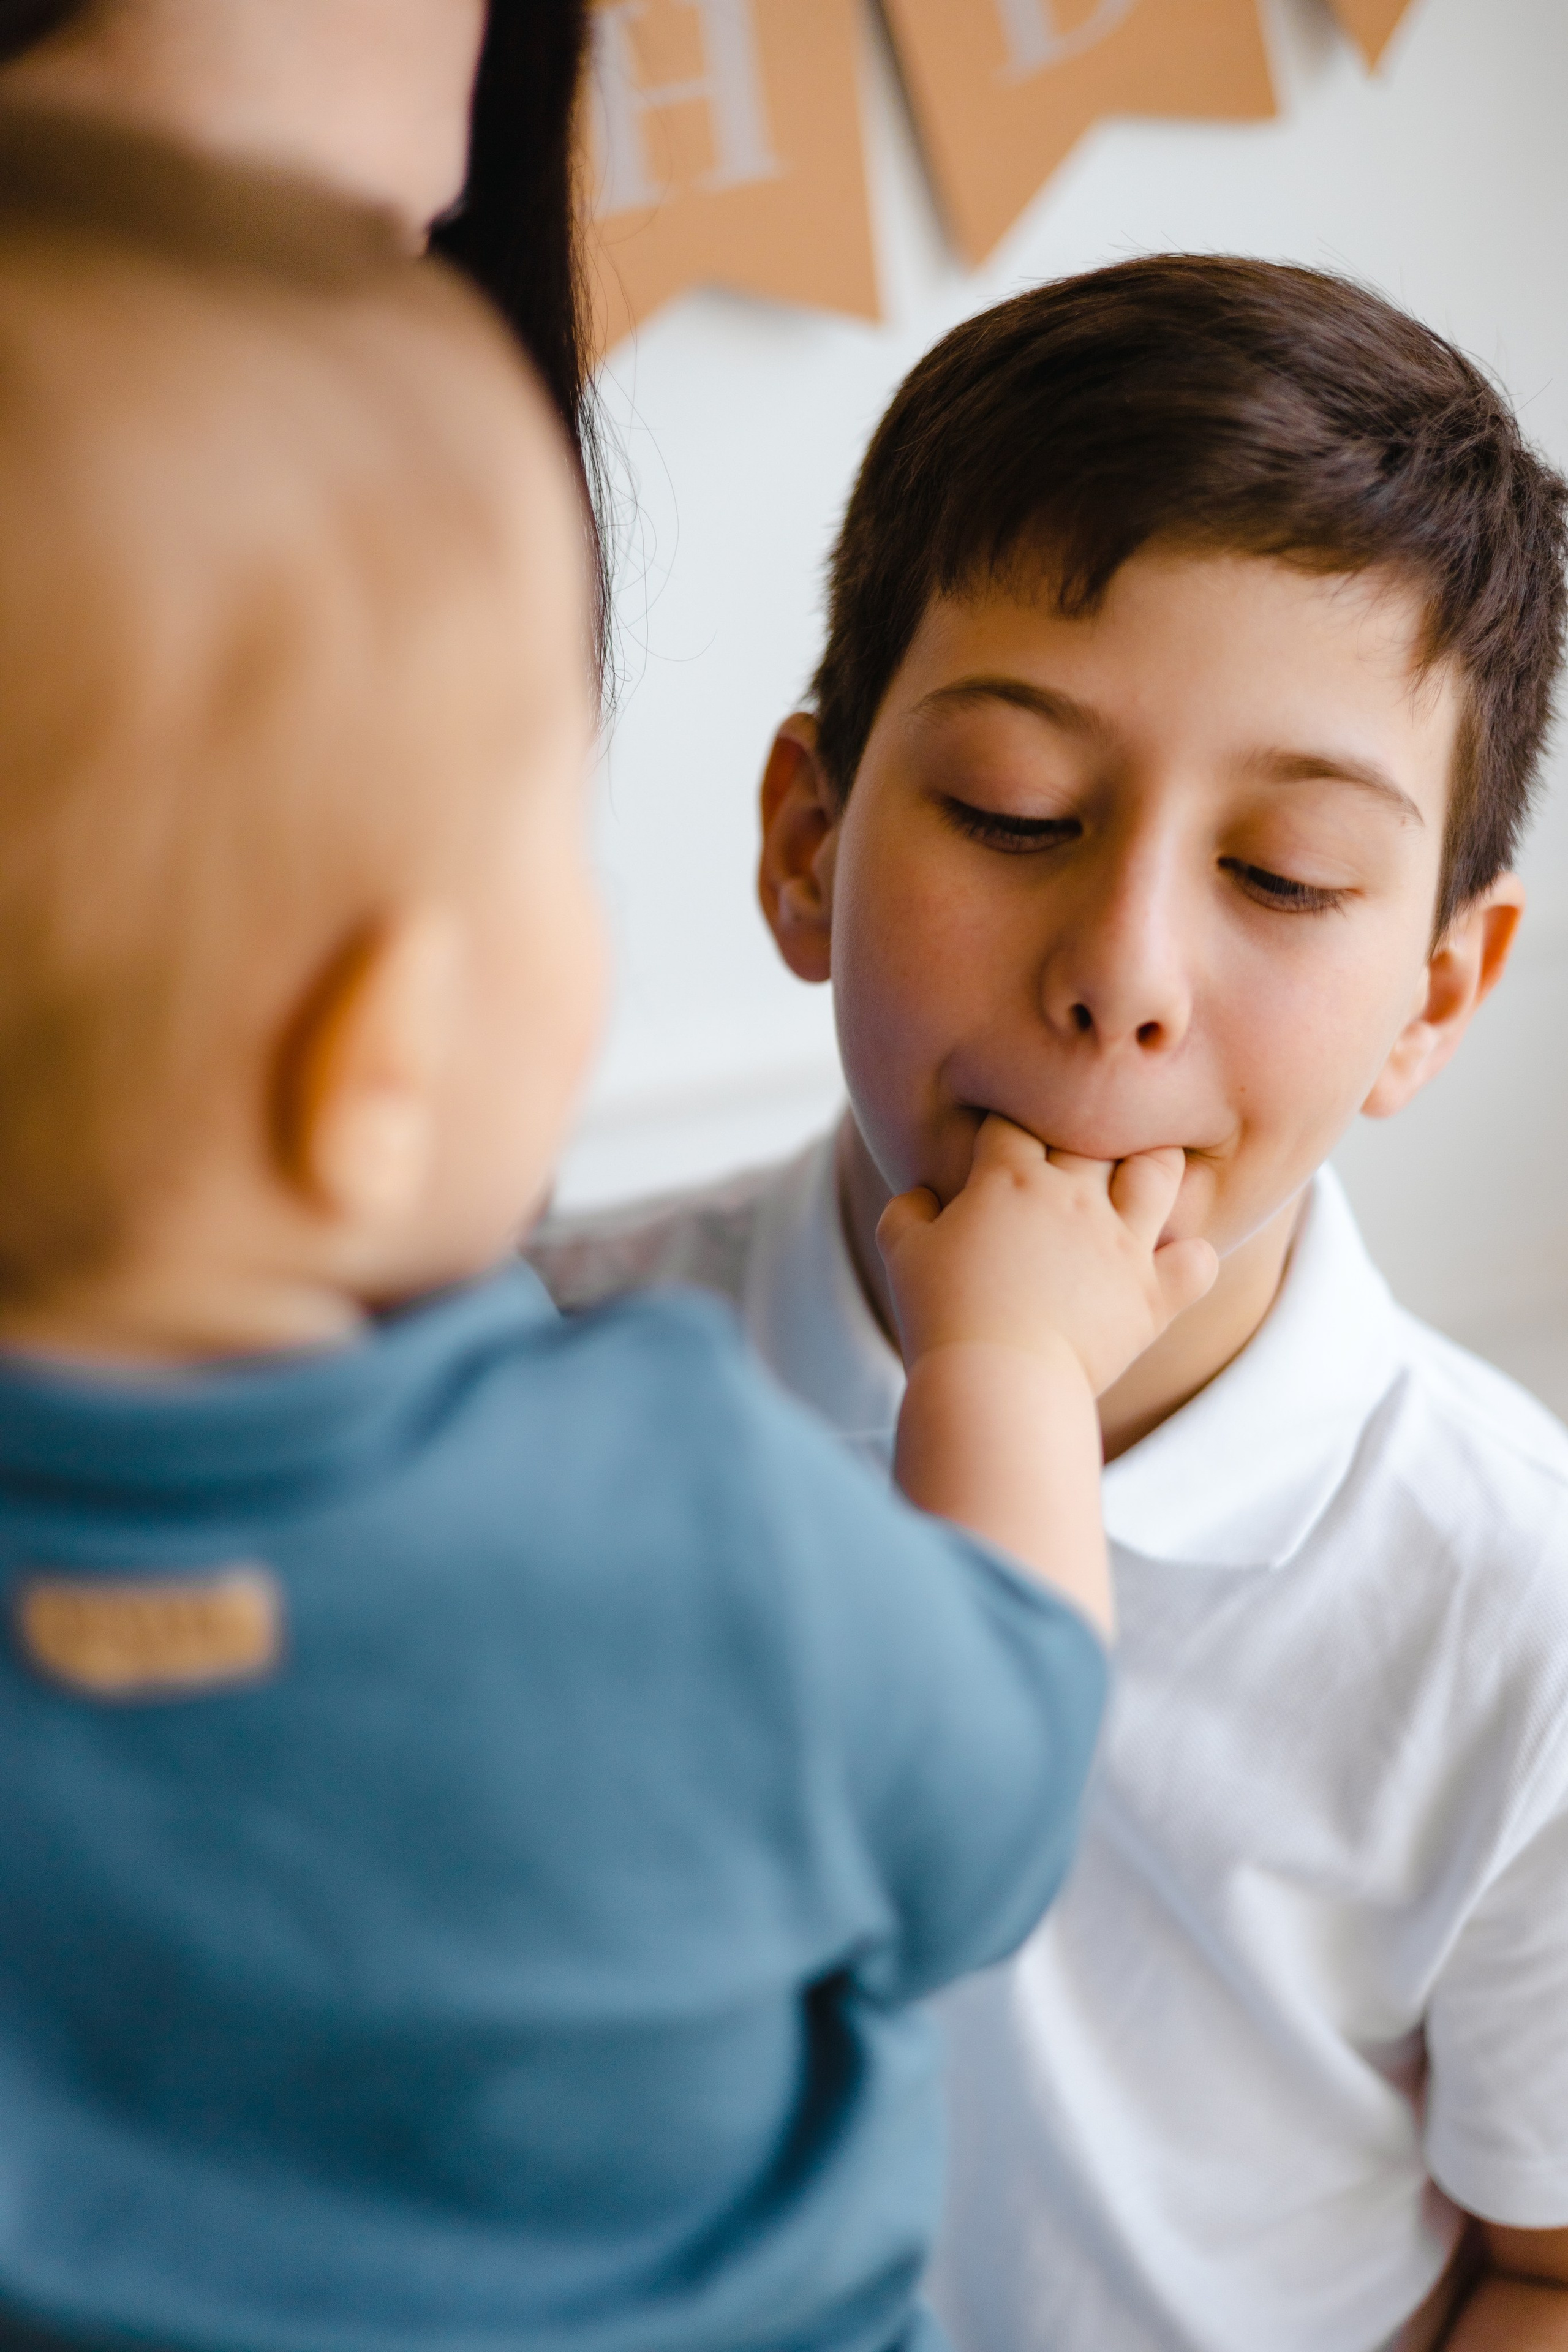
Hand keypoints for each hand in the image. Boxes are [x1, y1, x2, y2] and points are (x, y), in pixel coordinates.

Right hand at [877, 1114, 1217, 1397]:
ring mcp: (1121, 1243)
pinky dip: (1192, 1258)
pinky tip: (1175, 1263)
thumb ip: (907, 1210)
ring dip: (1154, 1166)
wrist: (995, 1381)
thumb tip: (922, 1193)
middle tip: (1079, 1151)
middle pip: (1096, 1131)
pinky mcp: (1152, 1294)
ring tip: (1141, 1177)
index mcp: (1010, 1180)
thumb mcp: (901, 1253)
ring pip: (1159, 1172)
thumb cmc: (940, 1316)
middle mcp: (1074, 1197)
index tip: (1001, 1143)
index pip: (1015, 1123)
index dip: (1007, 1127)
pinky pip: (1198, 1260)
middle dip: (1089, 1129)